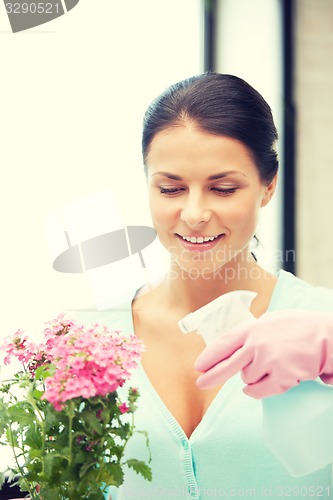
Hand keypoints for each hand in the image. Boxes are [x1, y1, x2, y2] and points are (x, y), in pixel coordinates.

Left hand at [194, 310, 332, 398]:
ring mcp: (268, 360)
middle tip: (200, 383)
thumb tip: (233, 345)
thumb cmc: (298, 327)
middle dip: (212, 376)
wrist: (326, 336)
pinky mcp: (280, 376)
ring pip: (248, 378)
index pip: (224, 343)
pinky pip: (259, 391)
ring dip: (255, 375)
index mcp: (252, 327)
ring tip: (274, 363)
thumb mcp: (270, 321)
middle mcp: (256, 344)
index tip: (199, 366)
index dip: (210, 356)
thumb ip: (251, 332)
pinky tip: (267, 381)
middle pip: (227, 365)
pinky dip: (258, 390)